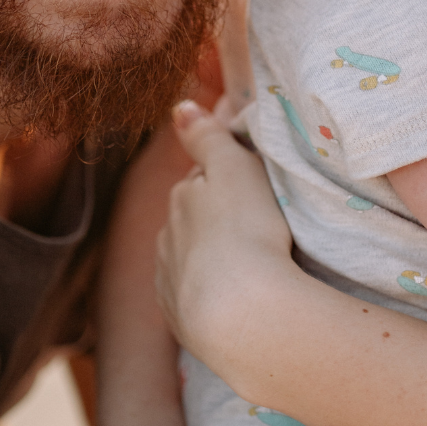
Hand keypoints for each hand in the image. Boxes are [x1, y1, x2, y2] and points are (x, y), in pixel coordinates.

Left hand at [156, 99, 295, 367]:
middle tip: (259, 225)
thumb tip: (179, 107)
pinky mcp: (179, 319)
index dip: (229, 180)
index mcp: (181, 197)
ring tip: (250, 265)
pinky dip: (209, 291)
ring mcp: (170, 279)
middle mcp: (167, 235)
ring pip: (191, 256)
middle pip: (194, 218)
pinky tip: (233, 296)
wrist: (238, 315)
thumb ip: (207, 136)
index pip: (202, 178)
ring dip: (212, 256)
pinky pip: (193, 296)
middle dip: (217, 218)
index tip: (257, 188)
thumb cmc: (246, 231)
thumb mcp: (235, 169)